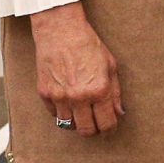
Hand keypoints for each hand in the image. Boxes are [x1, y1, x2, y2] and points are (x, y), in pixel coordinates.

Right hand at [30, 2, 122, 135]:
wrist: (61, 32)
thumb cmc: (88, 45)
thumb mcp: (110, 66)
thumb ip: (115, 92)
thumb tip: (119, 112)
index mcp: (99, 89)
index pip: (106, 123)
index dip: (110, 127)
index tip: (110, 124)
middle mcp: (78, 96)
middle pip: (86, 130)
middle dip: (94, 129)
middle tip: (96, 122)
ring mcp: (59, 97)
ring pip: (68, 125)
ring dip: (77, 121)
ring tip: (83, 111)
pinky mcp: (44, 94)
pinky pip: (54, 114)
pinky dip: (62, 113)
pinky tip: (69, 103)